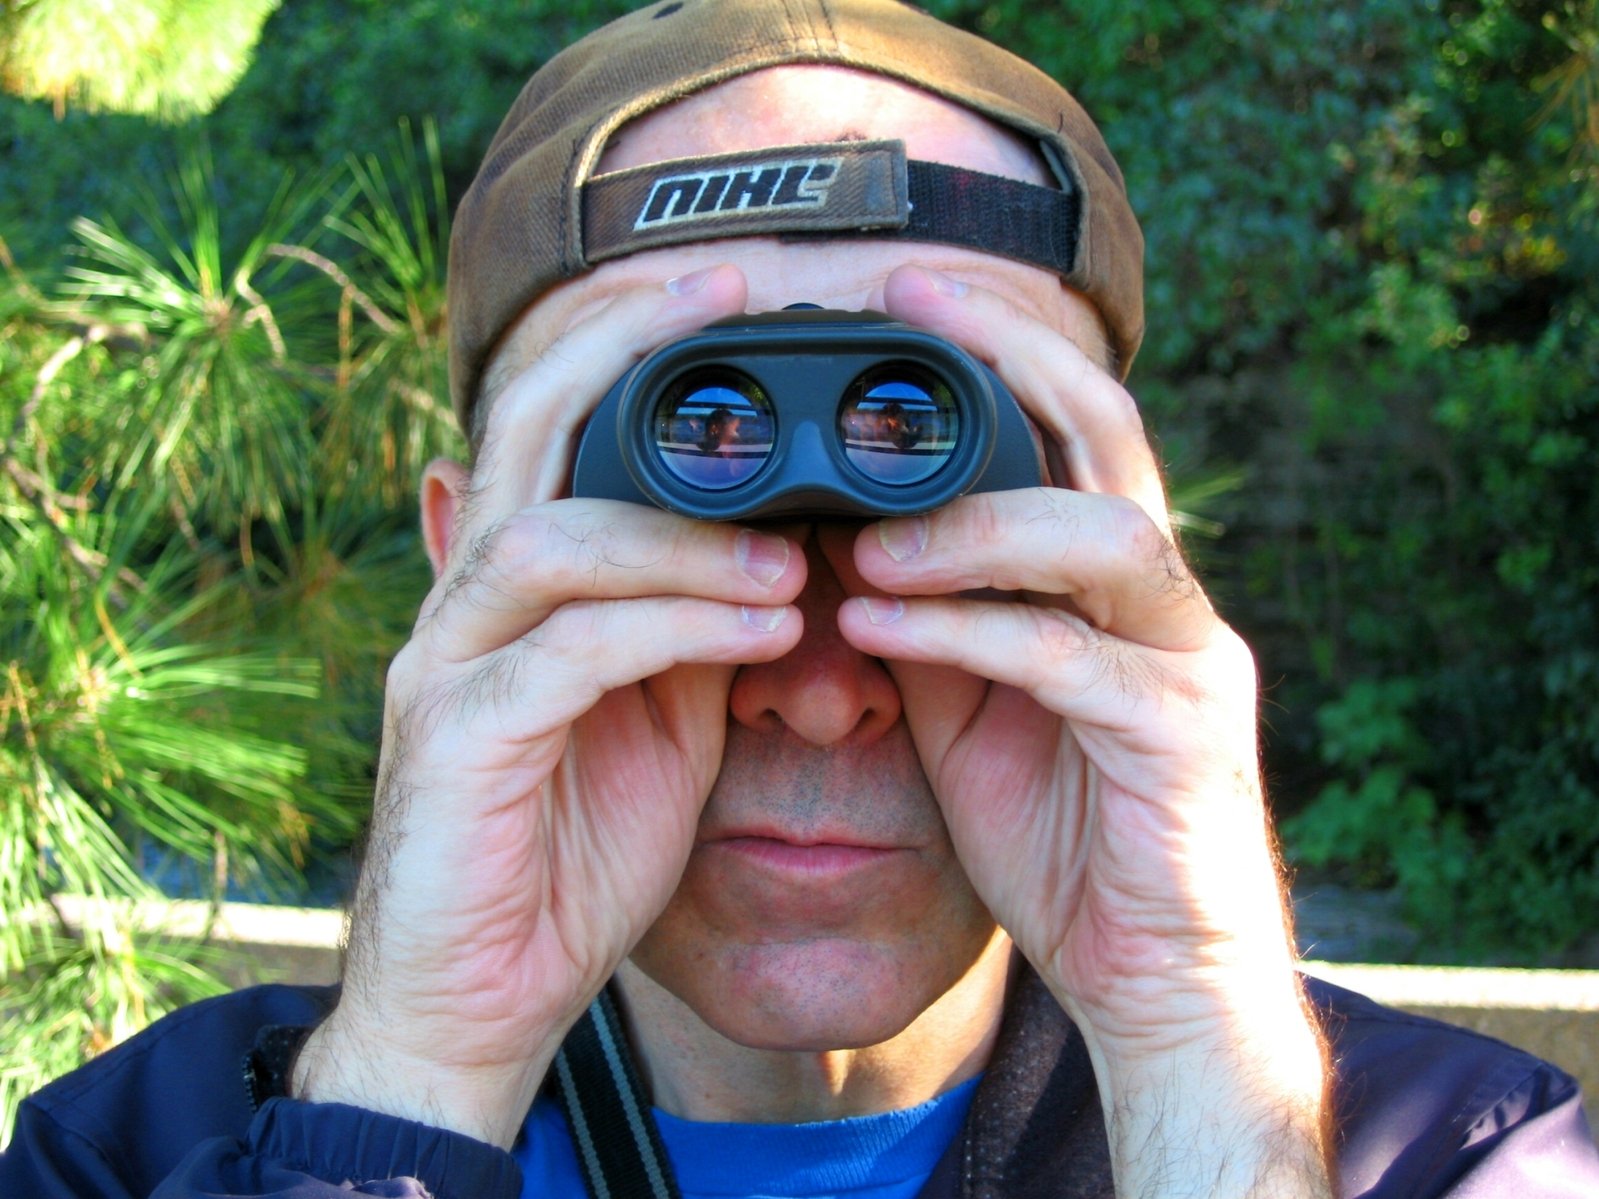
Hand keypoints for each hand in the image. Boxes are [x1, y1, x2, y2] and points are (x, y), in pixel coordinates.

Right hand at [292, 267, 806, 1147]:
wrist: (477, 999)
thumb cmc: (566, 853)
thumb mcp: (656, 721)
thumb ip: (691, 628)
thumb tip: (776, 551)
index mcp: (515, 587)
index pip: (554, 420)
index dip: (629, 339)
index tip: (731, 289)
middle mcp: (464, 603)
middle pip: (524, 425)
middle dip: (626, 345)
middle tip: (737, 298)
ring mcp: (446, 667)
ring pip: (549, 539)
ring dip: (685, 536)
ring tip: (797, 557)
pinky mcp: (454, 743)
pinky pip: (566, 654)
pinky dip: (674, 628)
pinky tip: (767, 633)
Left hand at [838, 265, 1331, 1194]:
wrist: (1153, 970)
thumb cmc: (1062, 828)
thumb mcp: (971, 705)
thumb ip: (928, 618)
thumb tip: (835, 542)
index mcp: (1113, 580)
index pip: (1072, 424)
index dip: (999, 347)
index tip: (902, 294)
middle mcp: (1163, 597)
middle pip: (1110, 432)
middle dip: (1011, 354)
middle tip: (904, 308)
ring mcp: (1185, 661)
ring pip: (1104, 536)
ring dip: (975, 523)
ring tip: (865, 542)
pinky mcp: (1178, 738)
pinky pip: (1072, 661)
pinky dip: (969, 633)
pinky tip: (875, 631)